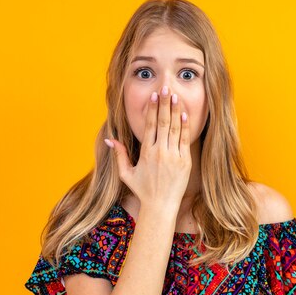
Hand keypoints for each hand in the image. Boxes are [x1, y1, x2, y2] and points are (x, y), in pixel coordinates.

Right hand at [105, 85, 190, 209]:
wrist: (161, 206)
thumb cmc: (143, 190)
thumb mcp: (126, 173)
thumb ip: (119, 154)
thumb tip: (110, 139)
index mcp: (146, 153)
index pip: (150, 126)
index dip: (152, 109)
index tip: (154, 96)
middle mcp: (160, 152)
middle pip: (163, 123)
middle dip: (164, 104)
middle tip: (166, 88)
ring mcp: (174, 157)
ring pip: (175, 129)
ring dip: (175, 111)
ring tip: (175, 96)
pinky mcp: (185, 162)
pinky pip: (185, 140)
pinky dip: (185, 127)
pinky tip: (184, 115)